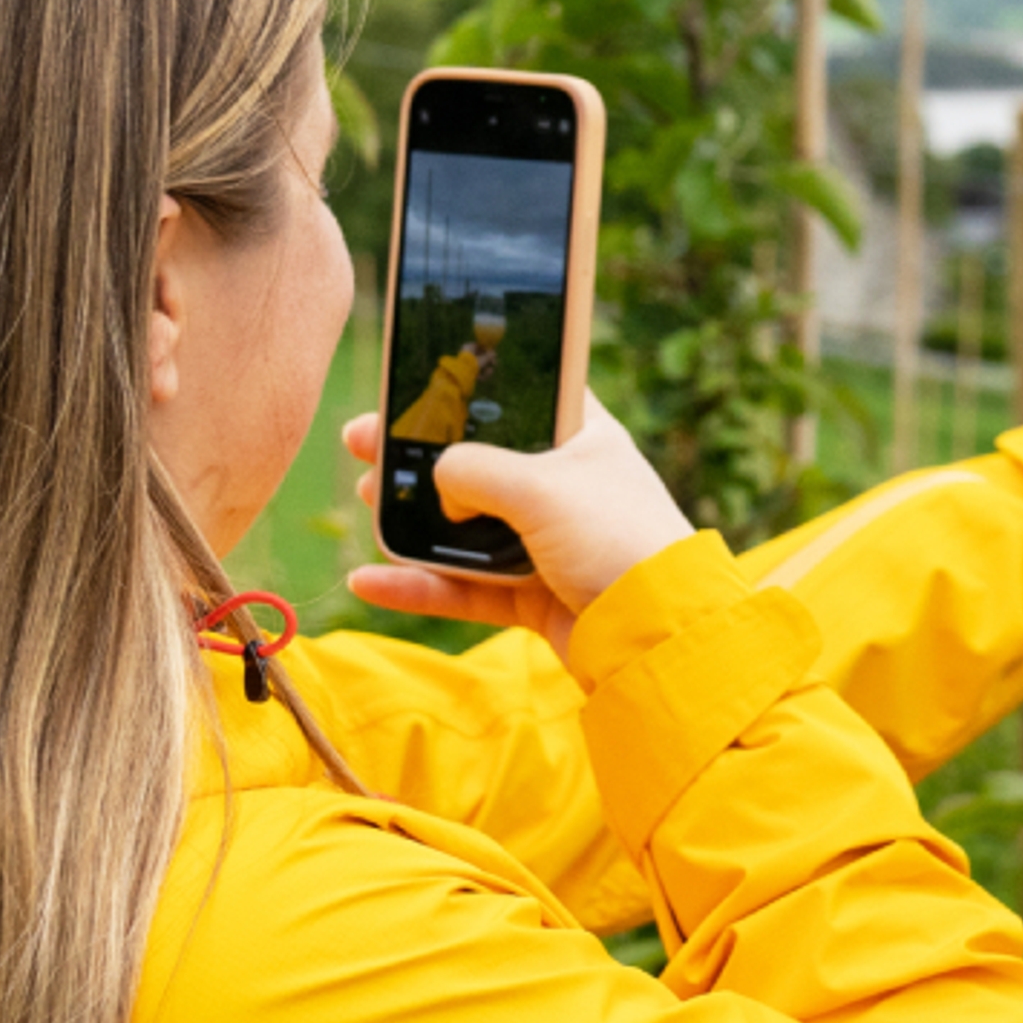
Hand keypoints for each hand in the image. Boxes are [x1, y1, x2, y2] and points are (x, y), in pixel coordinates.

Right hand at [341, 399, 693, 662]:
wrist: (659, 636)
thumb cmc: (616, 541)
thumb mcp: (539, 487)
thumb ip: (474, 469)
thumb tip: (436, 480)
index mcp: (579, 438)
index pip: (514, 399)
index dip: (461, 391)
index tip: (407, 386)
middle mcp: (561, 486)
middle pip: (475, 463)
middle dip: (417, 456)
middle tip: (363, 444)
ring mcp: (546, 543)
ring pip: (464, 526)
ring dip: (412, 518)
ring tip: (366, 503)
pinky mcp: (533, 595)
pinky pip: (465, 587)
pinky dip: (419, 586)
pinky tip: (370, 582)